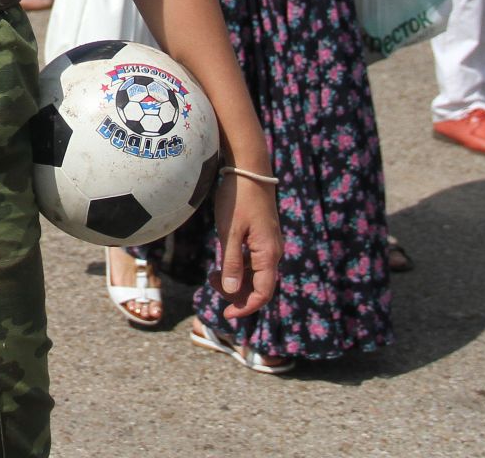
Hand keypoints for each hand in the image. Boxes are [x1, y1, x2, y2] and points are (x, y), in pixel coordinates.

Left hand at [211, 171, 281, 319]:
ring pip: (255, 274)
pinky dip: (239, 268)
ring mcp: (269, 244)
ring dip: (236, 281)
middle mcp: (273, 251)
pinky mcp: (262, 237)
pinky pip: (253, 261)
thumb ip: (232, 262)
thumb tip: (233, 292)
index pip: (263, 293)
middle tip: (211, 285)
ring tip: (213, 274)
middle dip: (237, 293)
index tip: (226, 314)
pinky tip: (222, 263)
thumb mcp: (229, 231)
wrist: (248, 170)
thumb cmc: (238, 198)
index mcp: (268, 253)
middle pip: (259, 286)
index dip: (246, 307)